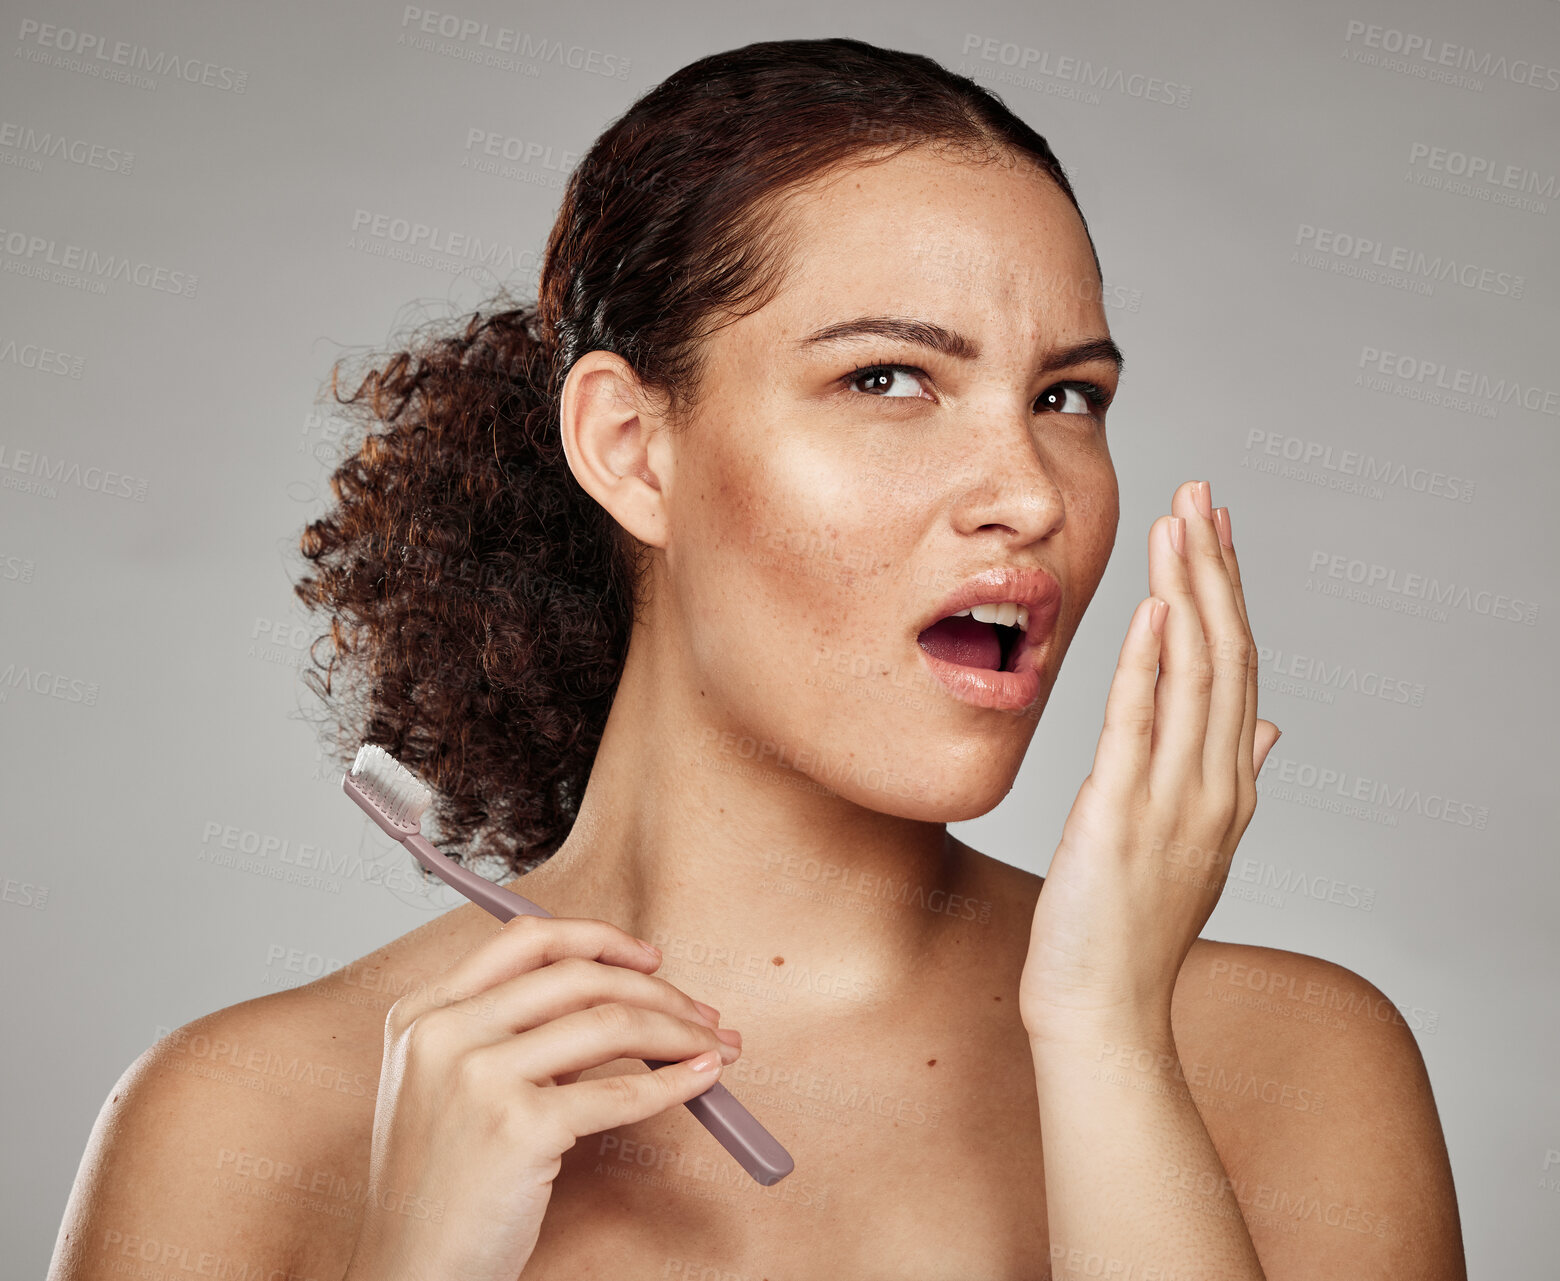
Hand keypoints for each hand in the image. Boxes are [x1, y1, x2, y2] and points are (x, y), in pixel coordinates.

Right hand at [341, 915, 742, 1280]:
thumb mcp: (451, 1088)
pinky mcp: (517, 1127)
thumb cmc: (442, 1188)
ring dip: (679, 1030)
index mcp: (424, 1012)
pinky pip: (620, 1091)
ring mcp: (476, 1075)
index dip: (600, 939)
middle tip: (702, 1012)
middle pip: (578, 976)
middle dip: (657, 990)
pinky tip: (700, 1081)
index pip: (526, 940)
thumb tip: (620, 1004)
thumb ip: (514, 1037)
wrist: (411, 1272)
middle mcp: (444, 1032)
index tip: (649, 958)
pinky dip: (673, 1082)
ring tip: (713, 1046)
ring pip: (609, 1022)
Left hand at [1019, 480, 1281, 1044]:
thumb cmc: (1131, 927)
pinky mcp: (1121, 817)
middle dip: (1215, 569)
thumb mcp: (1193, 843)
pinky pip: (1141, 728)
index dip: (1231, 594)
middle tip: (1203, 492)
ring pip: (1195, 677)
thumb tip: (1270, 726)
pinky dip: (1150, 665)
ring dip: (1190, 594)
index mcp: (1227, 787)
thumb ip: (1232, 776)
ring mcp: (1174, 802)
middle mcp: (1213, 786)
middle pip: (1226, 656)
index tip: (1217, 530)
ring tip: (1182, 523)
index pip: (1239, 669)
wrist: (1102, 1009)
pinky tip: (1154, 610)